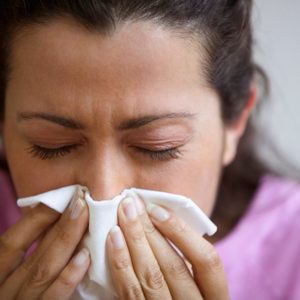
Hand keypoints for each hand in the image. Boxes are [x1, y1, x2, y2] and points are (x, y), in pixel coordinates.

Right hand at [0, 189, 89, 299]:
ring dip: (67, 239)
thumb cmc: (14, 296)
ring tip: (85, 215)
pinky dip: (68, 277)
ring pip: (44, 270)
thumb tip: (50, 224)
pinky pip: (53, 299)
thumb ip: (25, 259)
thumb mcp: (11, 279)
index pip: (10, 244)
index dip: (33, 220)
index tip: (57, 199)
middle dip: (60, 223)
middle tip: (81, 199)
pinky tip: (85, 256)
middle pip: (34, 252)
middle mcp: (4, 292)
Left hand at [107, 197, 228, 299]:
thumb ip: (188, 263)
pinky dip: (120, 262)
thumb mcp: (196, 287)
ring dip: (134, 240)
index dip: (182, 232)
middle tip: (131, 202)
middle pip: (173, 265)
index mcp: (214, 298)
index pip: (208, 261)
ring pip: (150, 276)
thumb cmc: (185, 299)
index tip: (158, 210)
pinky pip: (129, 292)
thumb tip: (165, 221)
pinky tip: (113, 239)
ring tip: (122, 213)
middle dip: (149, 229)